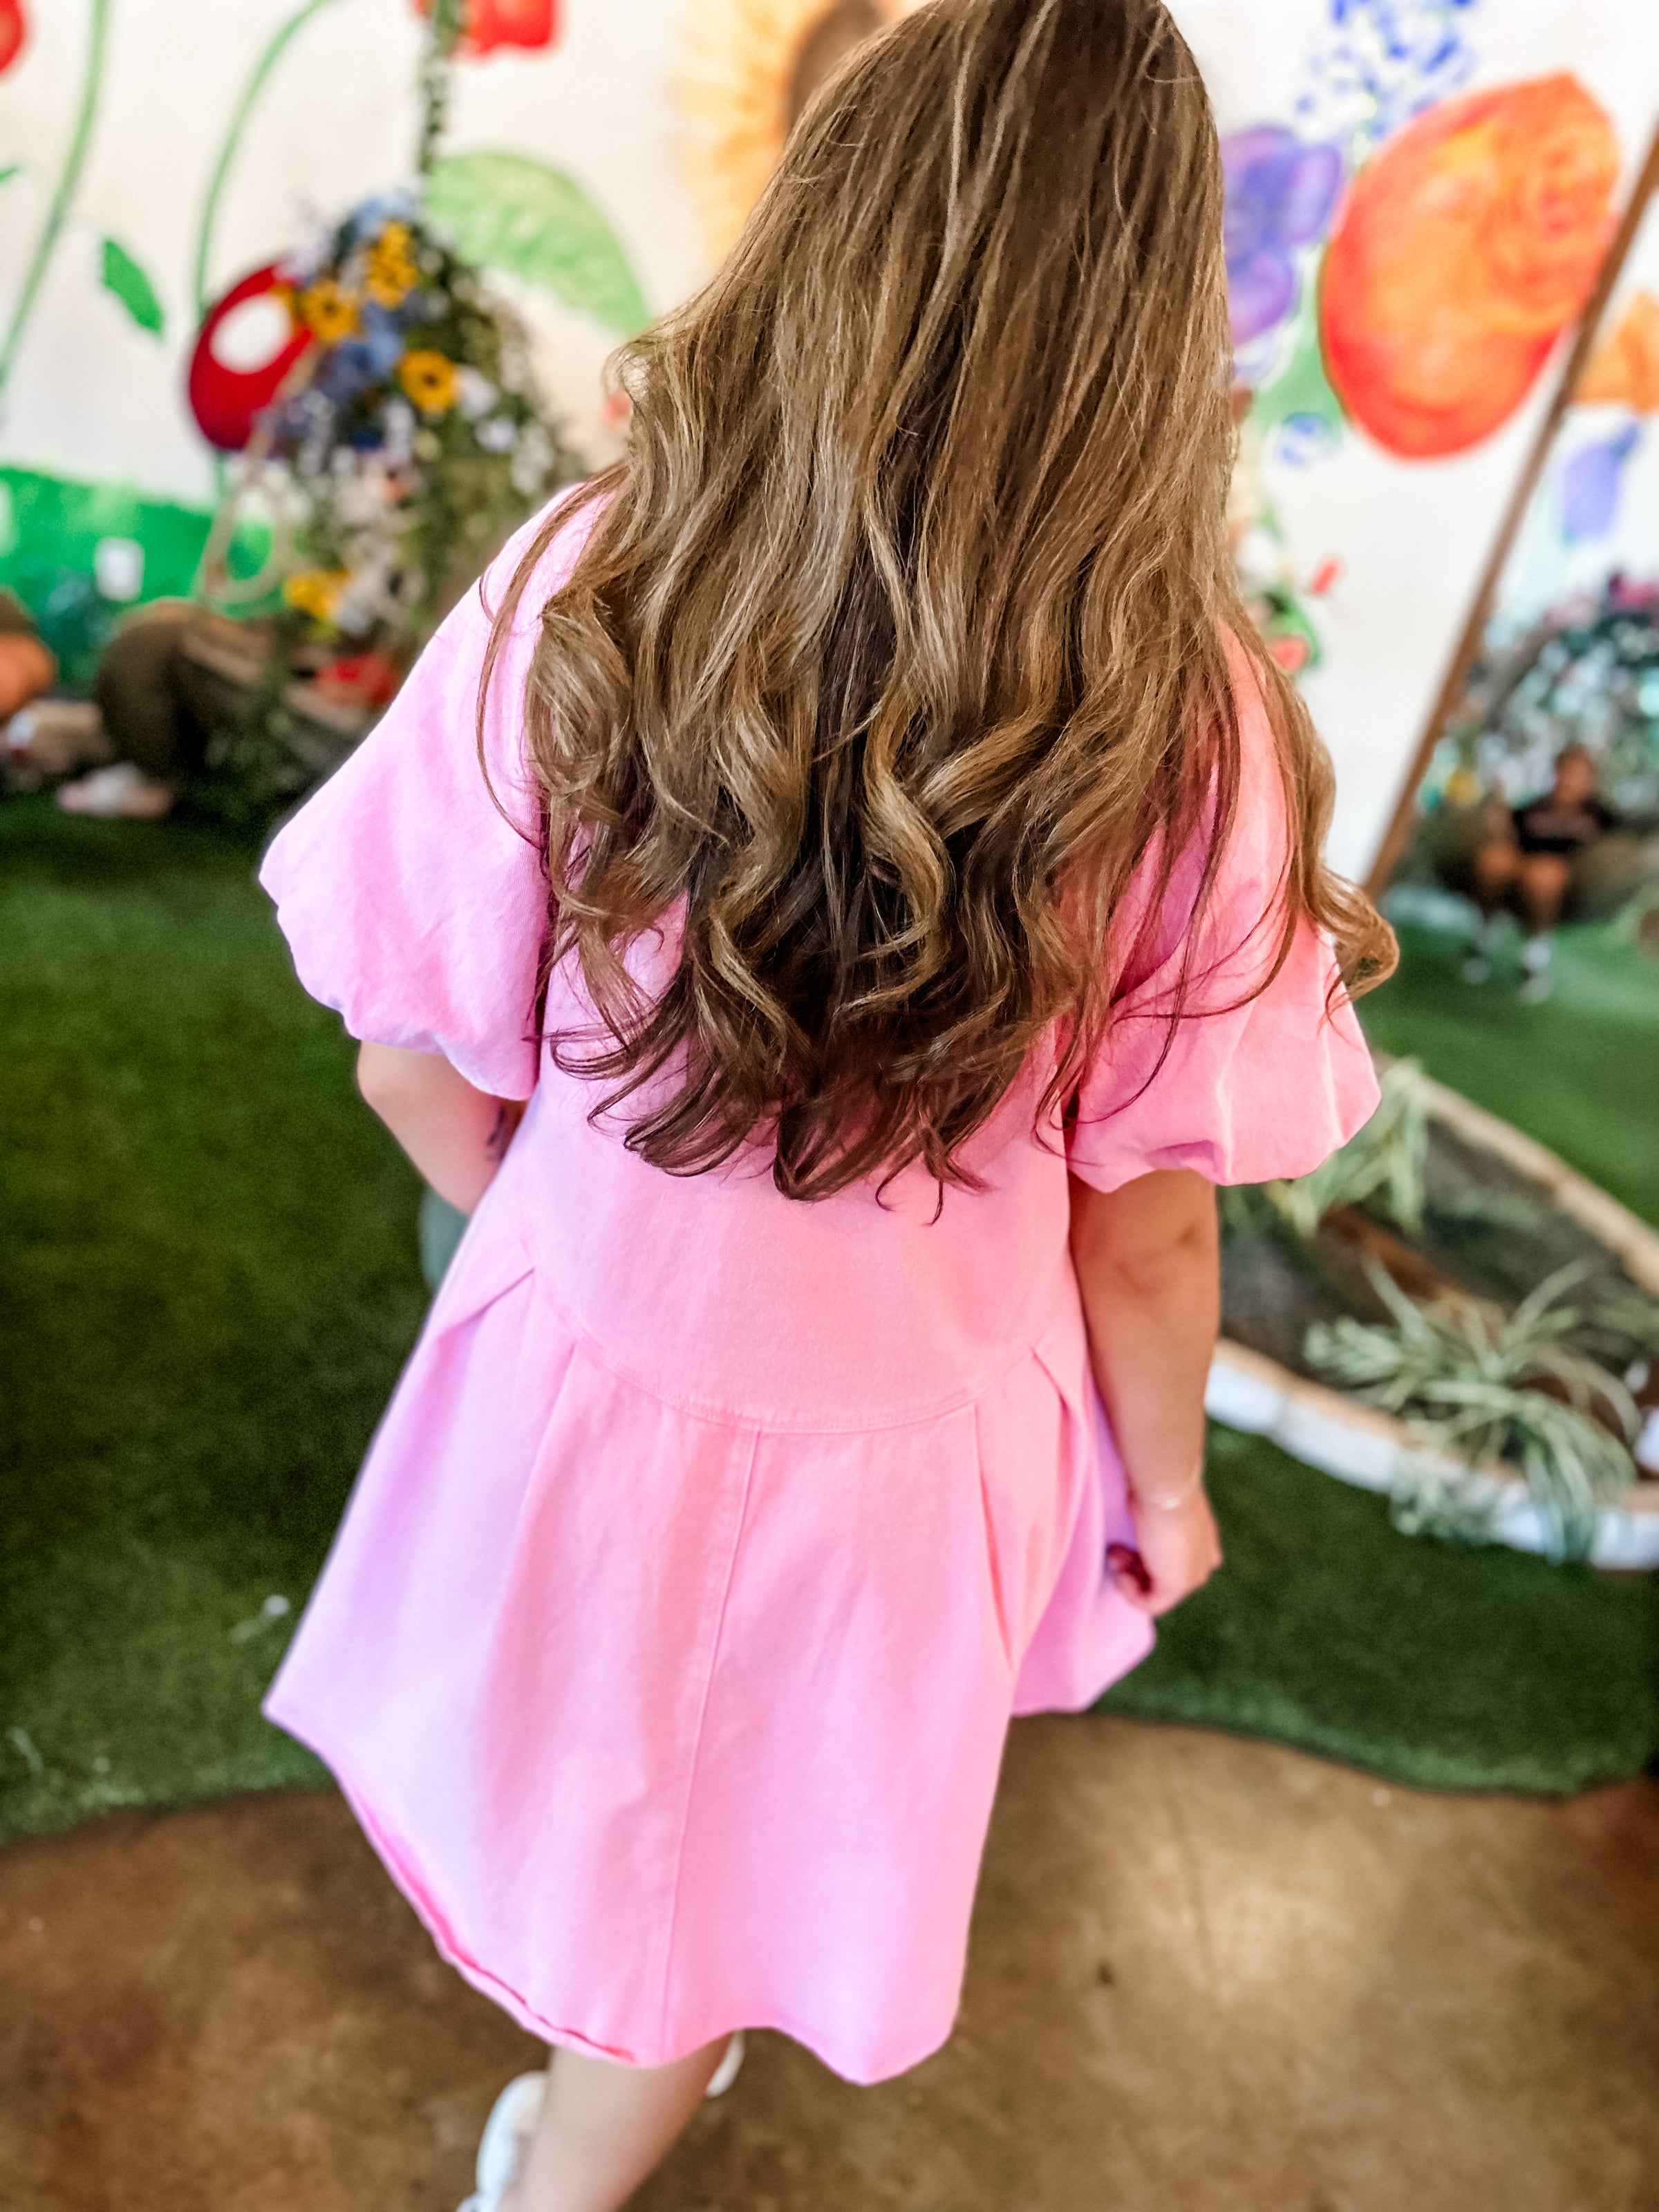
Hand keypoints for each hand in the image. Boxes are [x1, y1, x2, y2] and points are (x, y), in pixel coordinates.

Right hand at [1109, 1484, 1221, 1616]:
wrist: (1166, 1488)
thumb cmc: (1156, 1488)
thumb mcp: (1154, 1505)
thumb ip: (1150, 1523)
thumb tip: (1129, 1521)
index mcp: (1203, 1541)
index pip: (1174, 1562)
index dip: (1142, 1558)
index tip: (1123, 1540)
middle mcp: (1203, 1560)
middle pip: (1161, 1577)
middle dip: (1132, 1566)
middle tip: (1115, 1548)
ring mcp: (1194, 1576)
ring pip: (1155, 1591)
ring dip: (1127, 1576)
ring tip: (1115, 1554)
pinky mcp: (1179, 1587)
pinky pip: (1150, 1604)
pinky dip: (1129, 1593)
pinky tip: (1120, 1572)